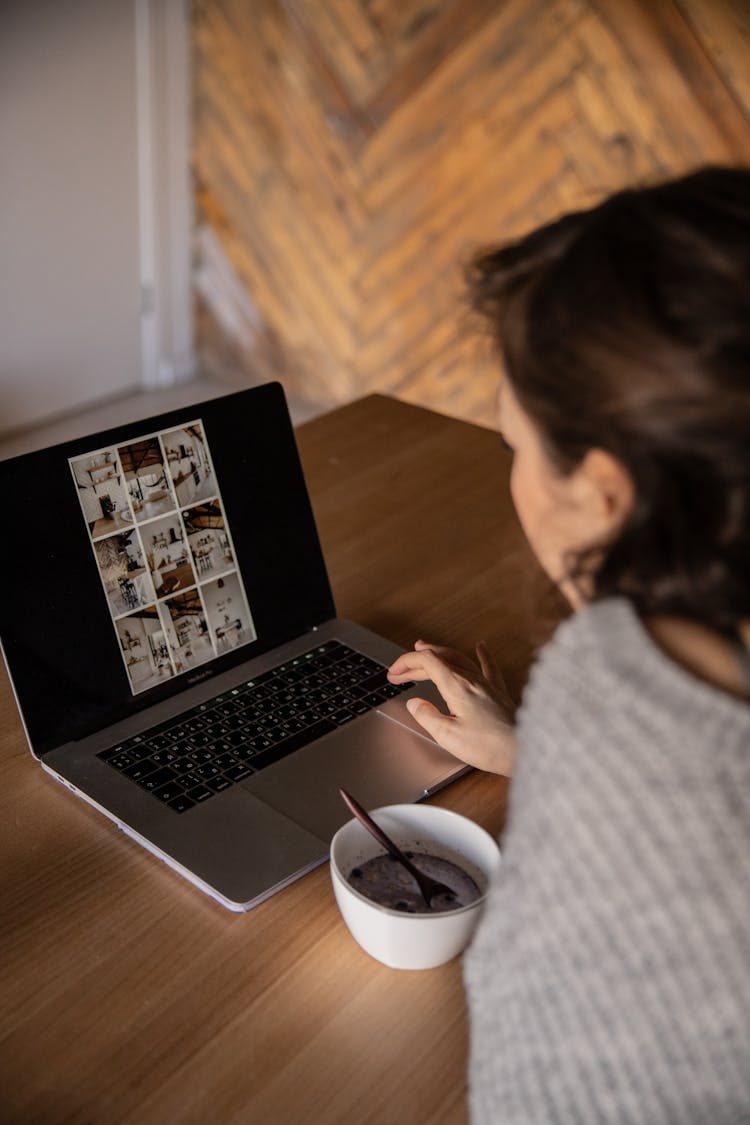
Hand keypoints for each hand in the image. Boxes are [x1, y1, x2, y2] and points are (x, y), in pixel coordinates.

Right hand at [388, 640, 516, 775]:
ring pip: (459, 659)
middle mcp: (472, 679)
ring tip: (426, 648)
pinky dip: (482, 655)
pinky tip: (481, 646)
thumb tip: (415, 704)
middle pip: (439, 659)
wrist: (526, 751)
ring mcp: (487, 684)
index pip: (426, 661)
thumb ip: (428, 716)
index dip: (406, 662)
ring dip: (439, 654)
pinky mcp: (499, 693)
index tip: (394, 672)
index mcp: (457, 686)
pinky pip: (488, 666)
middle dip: (416, 662)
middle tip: (400, 672)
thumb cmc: (490, 747)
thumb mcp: (448, 736)